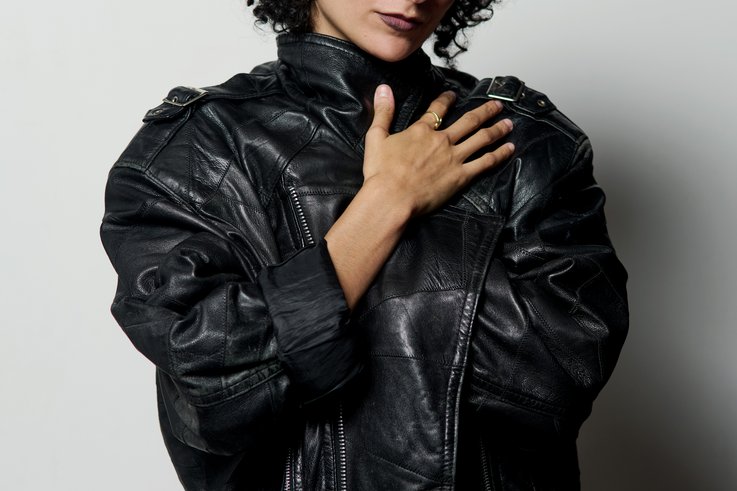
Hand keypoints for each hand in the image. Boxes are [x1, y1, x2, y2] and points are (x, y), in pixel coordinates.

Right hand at [362, 84, 514, 216]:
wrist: (391, 198)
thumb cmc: (381, 173)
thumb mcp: (376, 137)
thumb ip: (383, 111)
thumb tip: (383, 88)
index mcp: (422, 131)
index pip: (437, 109)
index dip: (447, 100)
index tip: (454, 95)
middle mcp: (442, 140)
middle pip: (469, 121)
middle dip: (485, 111)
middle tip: (497, 105)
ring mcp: (454, 157)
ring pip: (482, 138)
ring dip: (497, 129)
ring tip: (509, 123)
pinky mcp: (461, 176)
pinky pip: (485, 162)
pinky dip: (500, 154)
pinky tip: (510, 148)